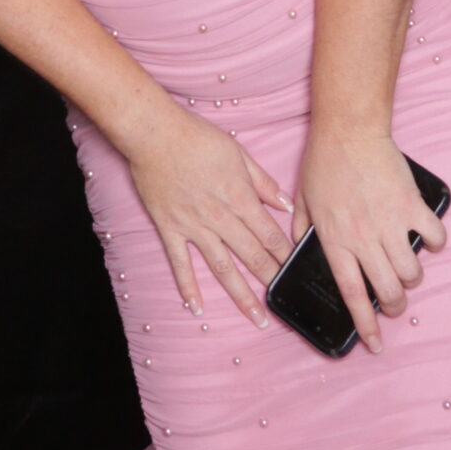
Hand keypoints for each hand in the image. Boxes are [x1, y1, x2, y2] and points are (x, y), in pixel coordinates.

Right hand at [123, 105, 293, 324]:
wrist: (153, 131)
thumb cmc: (195, 136)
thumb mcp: (237, 152)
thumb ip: (262, 181)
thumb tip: (286, 205)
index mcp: (239, 197)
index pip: (270, 234)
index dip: (286, 256)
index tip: (297, 273)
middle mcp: (219, 217)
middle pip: (252, 256)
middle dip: (271, 280)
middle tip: (286, 303)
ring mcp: (193, 226)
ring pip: (222, 267)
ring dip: (241, 295)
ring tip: (257, 318)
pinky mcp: (169, 227)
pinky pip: (180, 261)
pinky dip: (187, 286)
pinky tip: (195, 307)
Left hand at [296, 128, 447, 352]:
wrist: (347, 129)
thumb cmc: (322, 160)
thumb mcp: (303, 198)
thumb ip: (302, 228)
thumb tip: (300, 249)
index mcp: (335, 238)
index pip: (352, 294)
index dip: (365, 325)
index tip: (373, 344)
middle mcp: (363, 238)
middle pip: (390, 293)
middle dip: (395, 306)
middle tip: (393, 301)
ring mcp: (390, 223)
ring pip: (412, 274)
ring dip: (411, 277)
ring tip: (404, 266)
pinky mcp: (412, 207)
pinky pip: (435, 239)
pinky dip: (435, 243)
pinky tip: (425, 236)